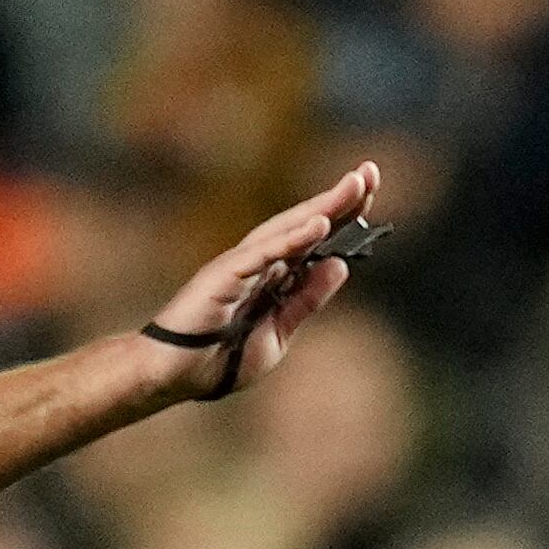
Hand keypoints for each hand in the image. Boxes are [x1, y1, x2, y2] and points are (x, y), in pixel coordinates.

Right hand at [149, 162, 378, 397]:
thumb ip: (306, 300)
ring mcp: (240, 266)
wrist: (175, 377)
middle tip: (371, 171)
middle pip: (305, 223)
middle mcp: (259, 263)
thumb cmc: (219, 358)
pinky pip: (262, 255)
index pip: (314, 239)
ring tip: (354, 185)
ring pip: (287, 230)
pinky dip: (290, 239)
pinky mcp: (223, 276)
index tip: (372, 189)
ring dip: (321, 207)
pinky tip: (319, 223)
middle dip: (339, 198)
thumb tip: (340, 265)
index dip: (344, 215)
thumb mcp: (279, 332)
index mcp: (274, 275)